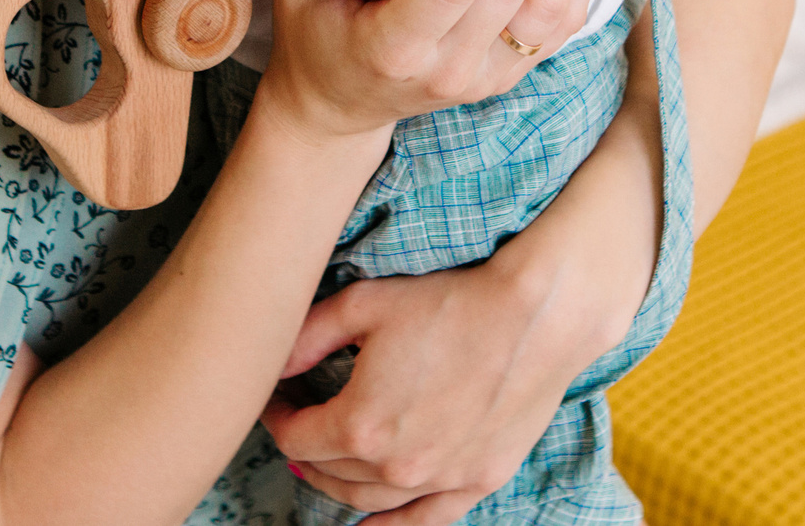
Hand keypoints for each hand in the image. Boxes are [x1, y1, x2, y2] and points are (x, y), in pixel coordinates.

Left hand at [259, 233, 634, 523]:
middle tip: (301, 417)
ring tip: (325, 462)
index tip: (277, 398)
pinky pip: (424, 520)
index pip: (295, 438)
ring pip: (367, 500)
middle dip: (306, 445)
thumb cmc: (449, 301)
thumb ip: (306, 338)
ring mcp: (439, 479)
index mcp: (359, 425)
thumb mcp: (363, 305)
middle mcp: (395, 466)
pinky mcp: (477, 480)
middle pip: (327, 470)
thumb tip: (271, 365)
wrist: (534, 314)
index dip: (278, 416)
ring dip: (337, 482)